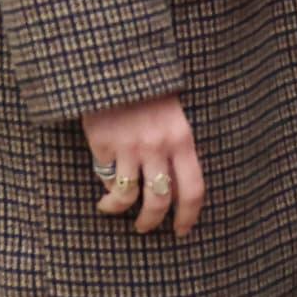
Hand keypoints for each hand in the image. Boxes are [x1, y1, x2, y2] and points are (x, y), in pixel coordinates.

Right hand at [79, 94, 203, 237]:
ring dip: (118, 209)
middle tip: (144, 228)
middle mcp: (158, 146)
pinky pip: (107, 178)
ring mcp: (129, 147)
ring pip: (128, 196)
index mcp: (182, 140)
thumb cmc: (148, 93)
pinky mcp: (104, 145)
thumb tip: (171, 190)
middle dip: (150, 222)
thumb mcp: (174, 118)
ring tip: (111, 208)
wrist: (116, 65)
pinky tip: (103, 185)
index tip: (182, 231)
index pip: (193, 189)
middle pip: (159, 201)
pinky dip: (105, 187)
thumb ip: (175, 149)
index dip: (188, 216)